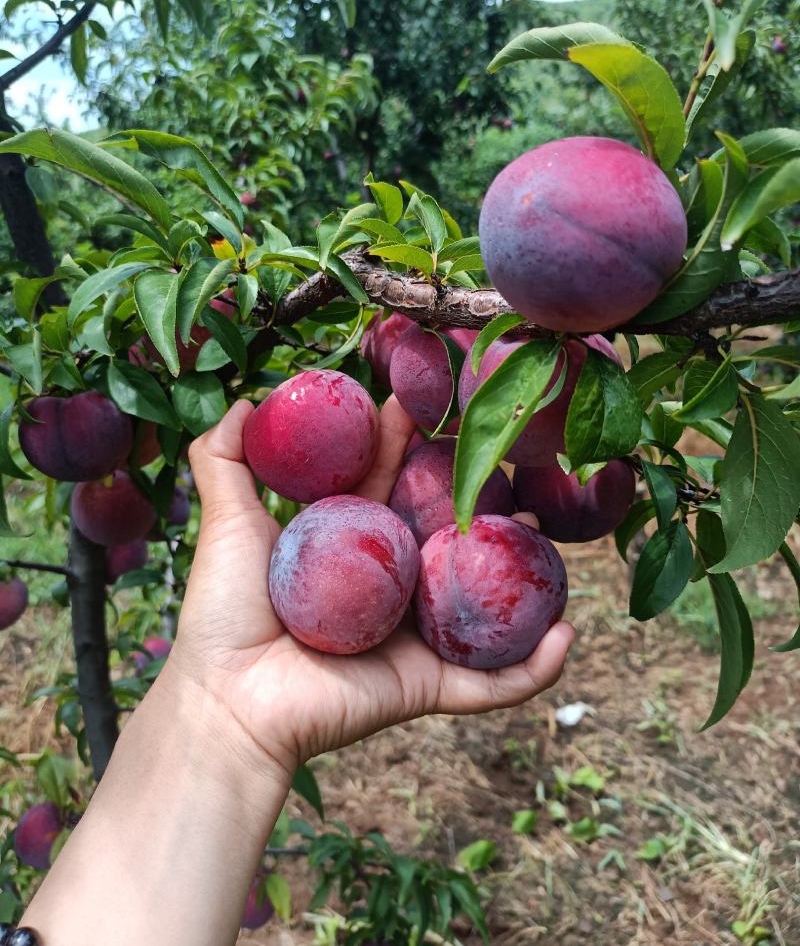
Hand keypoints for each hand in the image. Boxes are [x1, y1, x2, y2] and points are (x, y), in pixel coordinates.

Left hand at [166, 398, 574, 778]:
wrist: (228, 700)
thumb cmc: (224, 612)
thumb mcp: (226, 522)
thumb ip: (222, 458)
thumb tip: (247, 403)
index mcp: (349, 545)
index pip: (392, 481)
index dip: (411, 441)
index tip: (431, 399)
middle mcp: (389, 585)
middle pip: (445, 529)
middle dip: (478, 489)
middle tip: (506, 448)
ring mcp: (414, 634)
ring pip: (484, 597)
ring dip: (524, 567)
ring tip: (549, 525)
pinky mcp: (428, 684)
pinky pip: (495, 682)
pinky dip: (537, 667)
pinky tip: (569, 633)